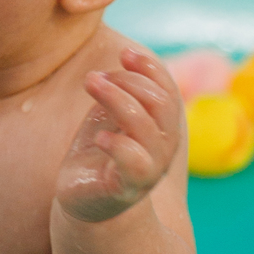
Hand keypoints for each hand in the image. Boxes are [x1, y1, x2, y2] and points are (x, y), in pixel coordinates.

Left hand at [56, 48, 181, 225]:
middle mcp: (162, 148)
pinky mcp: (127, 188)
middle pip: (161, 104)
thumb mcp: (112, 113)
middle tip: (95, 77)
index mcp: (162, 126)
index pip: (168, 91)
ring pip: (145, 127)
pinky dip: (118, 144)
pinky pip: (134, 162)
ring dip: (117, 99)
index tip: (124, 54)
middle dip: (130, 81)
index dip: (151, 68)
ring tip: (91, 84)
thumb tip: (124, 53)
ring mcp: (148, 170)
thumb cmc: (100, 151)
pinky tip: (99, 137)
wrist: (85, 200)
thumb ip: (124, 89)